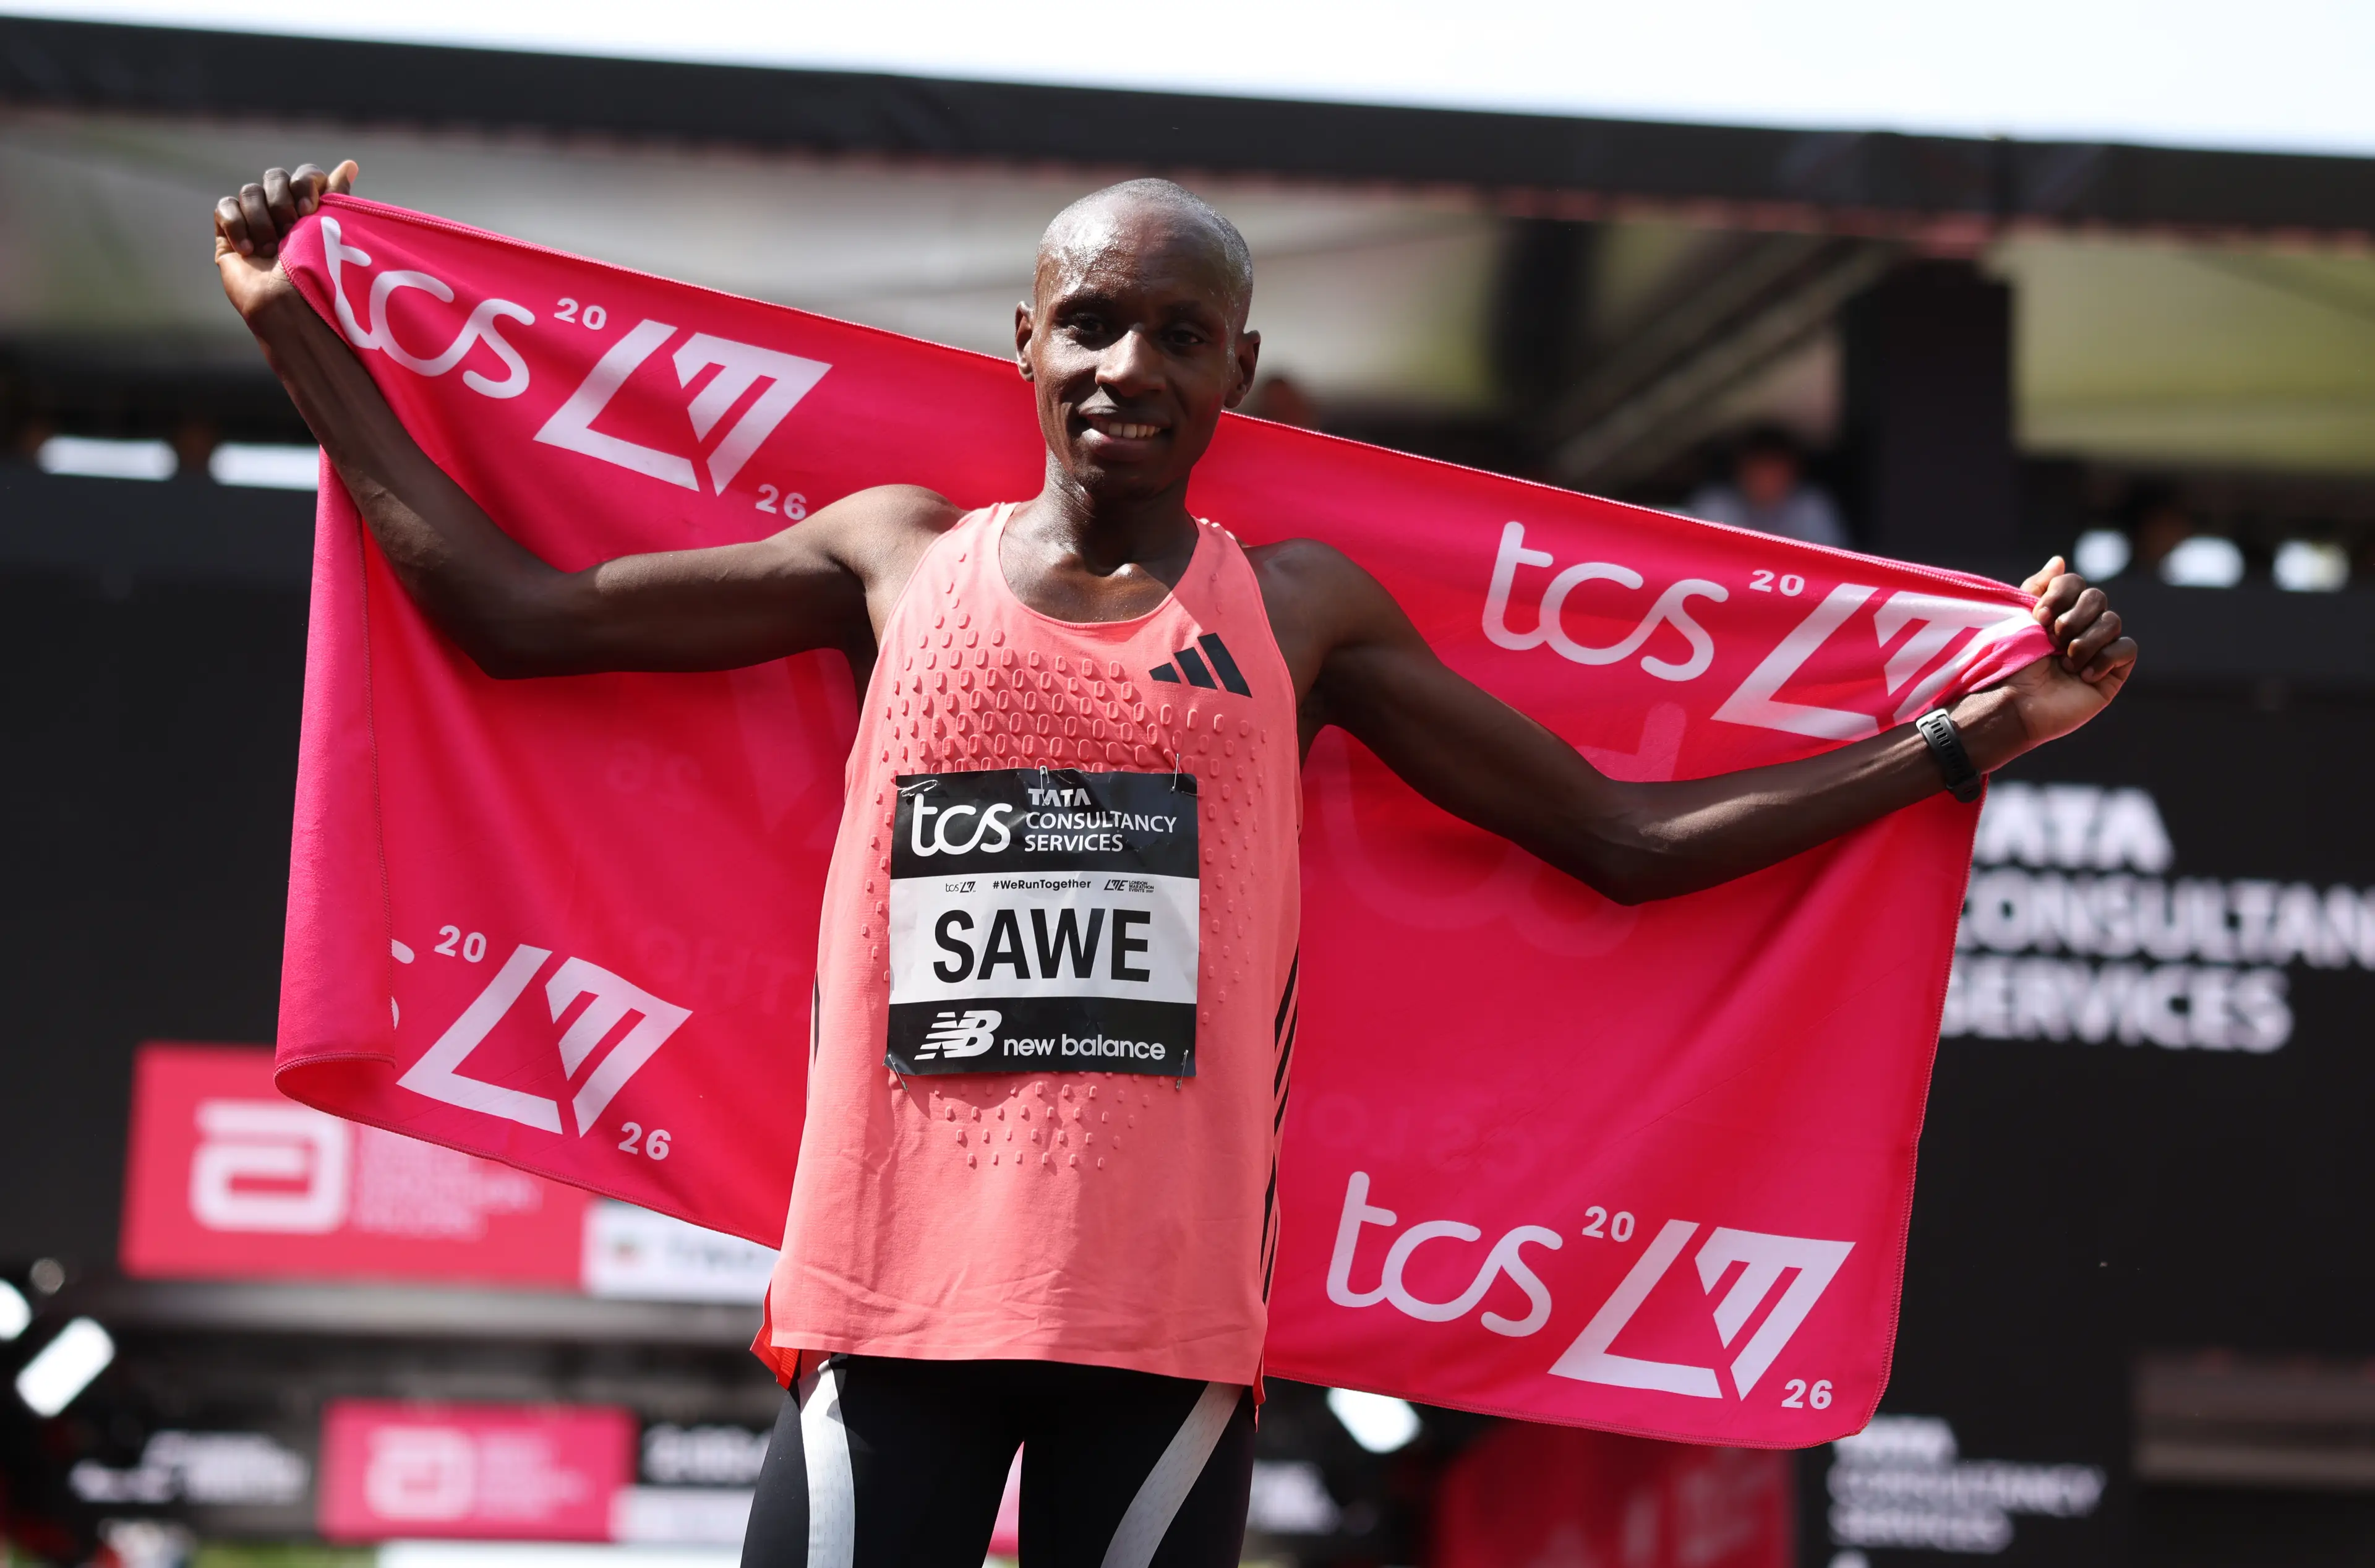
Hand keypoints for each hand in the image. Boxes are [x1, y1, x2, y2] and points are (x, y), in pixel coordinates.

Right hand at [213, 160, 356, 321]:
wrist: (286, 306)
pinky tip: (249, 252)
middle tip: (289, 230)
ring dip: (262, 220)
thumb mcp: (332, 230)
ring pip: (250, 191)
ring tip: (270, 252)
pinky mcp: (229, 234)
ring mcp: (255, 223)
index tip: (310, 210)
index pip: (306, 175)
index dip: (306, 184)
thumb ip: (337, 196)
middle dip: (282, 200)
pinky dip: (237, 226)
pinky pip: (225, 207)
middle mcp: (284, 213)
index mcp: (312, 211)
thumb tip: (350, 164)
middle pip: (275, 176)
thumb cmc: (316, 275)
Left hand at [1957, 556, 2137, 765]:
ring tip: (2065, 663)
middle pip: (2097, 597)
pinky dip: (2105, 658)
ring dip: (2085, 641)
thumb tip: (2059, 561)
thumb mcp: (2017, 617)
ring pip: (2113, 621)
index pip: (2075, 583)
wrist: (2014, 703)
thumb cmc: (2009, 664)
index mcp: (2057, 613)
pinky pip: (2127, 648)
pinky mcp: (2112, 673)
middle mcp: (2079, 628)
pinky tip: (2082, 676)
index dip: (2060, 595)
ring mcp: (2097, 650)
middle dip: (2073, 618)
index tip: (2038, 617)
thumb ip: (2038, 588)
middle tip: (2052, 640)